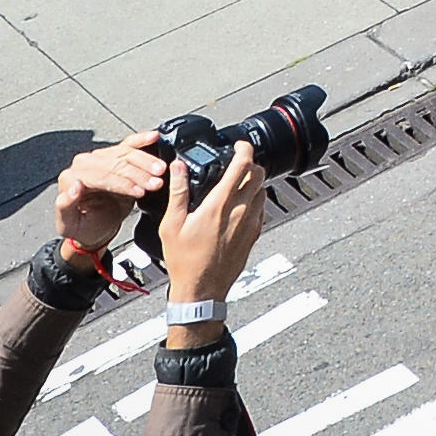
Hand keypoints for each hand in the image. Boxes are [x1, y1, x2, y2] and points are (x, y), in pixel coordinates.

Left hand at [52, 135, 171, 258]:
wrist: (93, 227)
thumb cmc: (82, 226)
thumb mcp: (69, 224)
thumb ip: (66, 205)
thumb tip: (75, 186)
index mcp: (70, 177)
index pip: (100, 176)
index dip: (122, 184)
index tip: (140, 192)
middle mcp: (84, 164)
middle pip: (115, 163)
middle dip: (138, 173)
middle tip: (155, 183)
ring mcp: (99, 158)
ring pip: (125, 153)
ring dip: (145, 162)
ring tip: (160, 172)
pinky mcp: (113, 157)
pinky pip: (128, 145)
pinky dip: (141, 140)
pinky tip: (153, 137)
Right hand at [158, 146, 264, 304]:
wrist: (201, 291)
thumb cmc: (185, 261)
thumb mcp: (172, 224)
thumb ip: (178, 192)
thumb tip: (179, 168)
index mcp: (220, 205)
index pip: (242, 166)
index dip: (244, 149)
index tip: (239, 145)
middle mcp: (240, 212)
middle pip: (258, 175)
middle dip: (251, 162)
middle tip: (238, 162)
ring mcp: (250, 224)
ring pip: (262, 191)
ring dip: (254, 181)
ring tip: (237, 182)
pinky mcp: (254, 235)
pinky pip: (261, 208)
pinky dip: (255, 199)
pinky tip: (239, 204)